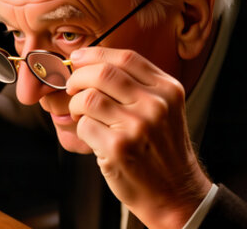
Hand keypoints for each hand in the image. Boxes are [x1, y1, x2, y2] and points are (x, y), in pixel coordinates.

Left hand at [66, 47, 211, 228]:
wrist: (175, 191)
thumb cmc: (160, 148)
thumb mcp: (163, 109)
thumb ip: (136, 85)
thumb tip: (85, 63)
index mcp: (168, 89)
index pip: (125, 58)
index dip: (94, 54)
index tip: (76, 58)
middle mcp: (155, 104)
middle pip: (102, 73)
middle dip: (77, 77)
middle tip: (71, 87)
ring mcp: (138, 125)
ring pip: (88, 98)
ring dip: (76, 105)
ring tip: (82, 115)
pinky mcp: (119, 147)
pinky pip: (84, 126)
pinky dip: (80, 129)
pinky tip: (93, 136)